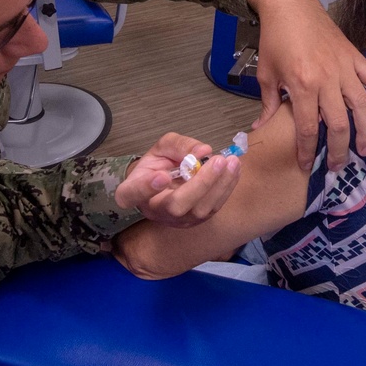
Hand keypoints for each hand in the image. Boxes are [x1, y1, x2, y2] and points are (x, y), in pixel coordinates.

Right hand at [115, 133, 240, 227]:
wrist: (166, 183)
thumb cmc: (158, 165)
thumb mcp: (161, 148)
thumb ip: (178, 145)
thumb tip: (203, 151)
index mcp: (133, 191)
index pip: (132, 194)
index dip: (146, 188)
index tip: (162, 175)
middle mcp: (154, 211)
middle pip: (176, 206)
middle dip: (200, 184)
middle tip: (217, 160)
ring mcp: (176, 220)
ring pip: (199, 210)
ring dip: (219, 185)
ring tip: (232, 162)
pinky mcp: (196, 221)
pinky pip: (213, 208)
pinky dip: (226, 188)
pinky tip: (234, 169)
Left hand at [246, 0, 365, 170]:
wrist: (290, 6)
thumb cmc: (275, 40)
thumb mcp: (266, 74)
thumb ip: (269, 104)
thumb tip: (260, 128)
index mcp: (302, 85)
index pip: (307, 128)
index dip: (306, 150)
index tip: (305, 165)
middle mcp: (327, 79)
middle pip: (338, 124)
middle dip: (338, 150)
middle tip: (336, 166)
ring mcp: (345, 68)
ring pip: (362, 107)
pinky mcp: (356, 57)